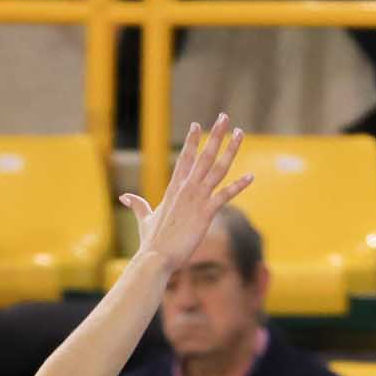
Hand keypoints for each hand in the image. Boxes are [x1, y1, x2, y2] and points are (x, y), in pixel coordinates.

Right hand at [122, 115, 253, 272]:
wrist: (156, 257)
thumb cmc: (151, 241)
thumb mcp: (144, 218)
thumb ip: (137, 204)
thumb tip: (125, 197)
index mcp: (173, 188)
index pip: (184, 158)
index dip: (191, 141)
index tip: (197, 125)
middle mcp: (186, 189)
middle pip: (204, 155)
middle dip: (215, 135)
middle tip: (224, 117)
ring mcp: (196, 199)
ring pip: (218, 168)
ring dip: (230, 150)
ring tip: (240, 133)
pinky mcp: (205, 213)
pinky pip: (225, 195)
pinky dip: (239, 186)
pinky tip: (251, 177)